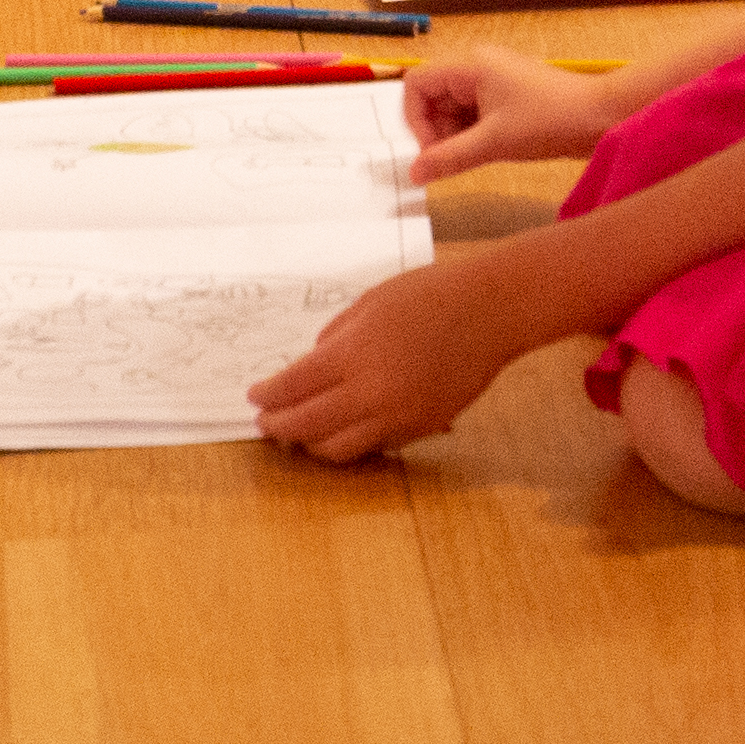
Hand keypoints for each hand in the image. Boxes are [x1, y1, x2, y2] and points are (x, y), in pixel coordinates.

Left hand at [249, 254, 538, 463]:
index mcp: (353, 355)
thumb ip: (336, 337)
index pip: (293, 387)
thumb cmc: (431, 294)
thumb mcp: (370, 302)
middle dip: (279, 427)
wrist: (491, 312)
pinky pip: (374, 446)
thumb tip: (312, 365)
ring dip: (312, 444)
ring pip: (339, 449)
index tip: (253, 398)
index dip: (268, 396)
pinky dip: (351, 442)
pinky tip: (342, 431)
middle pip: (307, 425)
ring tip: (299, 434)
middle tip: (264, 424)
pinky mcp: (419, 428)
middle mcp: (371, 393)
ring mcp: (397, 417)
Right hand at [398, 42, 614, 182]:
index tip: (430, 149)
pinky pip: (473, 113)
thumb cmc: (552, 120)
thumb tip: (415, 173)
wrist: (600, 117)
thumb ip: (448, 157)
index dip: (415, 118)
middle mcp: (477, 66)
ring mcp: (493, 80)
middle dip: (436, 130)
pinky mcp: (506, 96)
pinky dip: (471, 134)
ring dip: (454, 135)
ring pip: (452, 108)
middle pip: (433, 96)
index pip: (417, 83)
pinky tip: (485, 151)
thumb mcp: (494, 143)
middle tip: (451, 159)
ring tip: (474, 156)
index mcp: (470, 65)